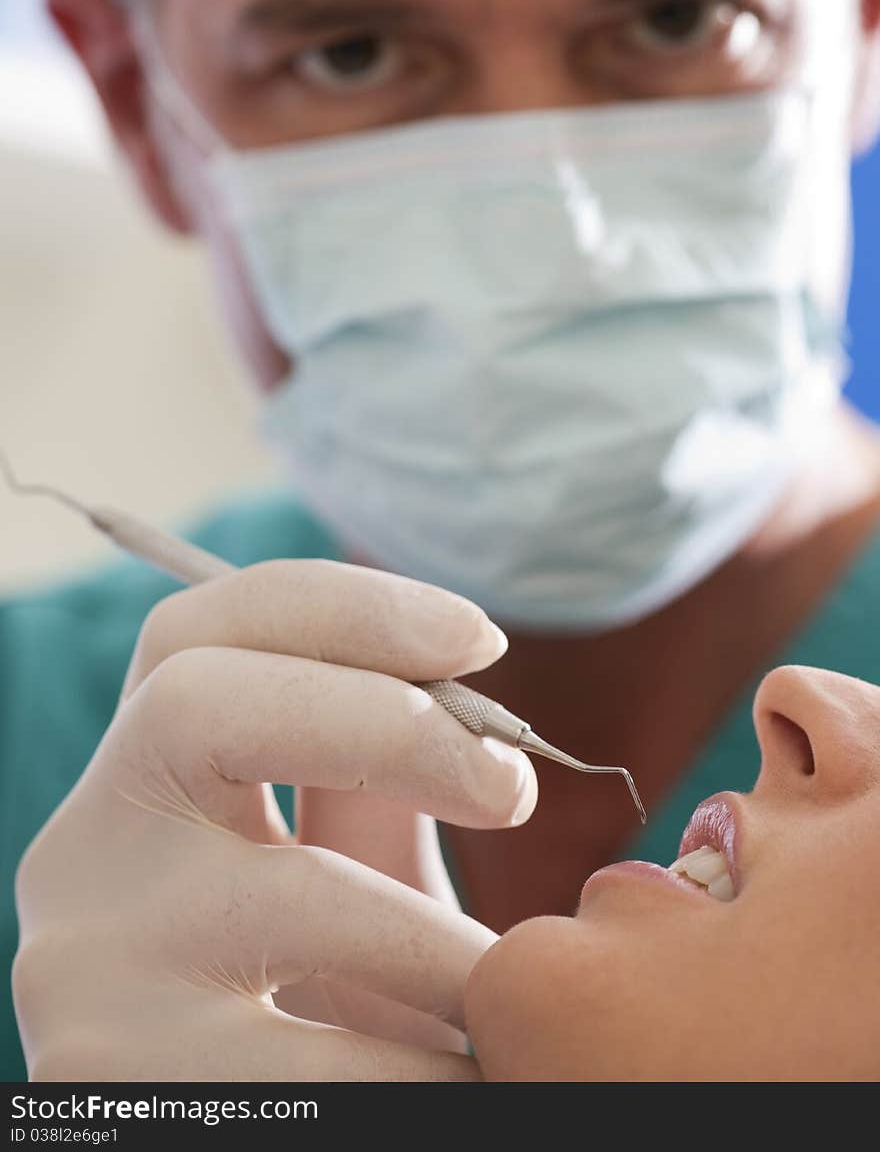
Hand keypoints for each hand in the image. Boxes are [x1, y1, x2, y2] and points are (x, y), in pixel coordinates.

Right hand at [13, 560, 536, 1081]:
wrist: (250, 1140)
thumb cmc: (313, 1002)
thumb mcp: (328, 882)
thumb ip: (369, 785)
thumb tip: (472, 694)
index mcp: (141, 776)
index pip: (198, 630)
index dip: (344, 606)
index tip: (481, 640)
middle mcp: (88, 849)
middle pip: (201, 701)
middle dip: (388, 723)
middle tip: (512, 790)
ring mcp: (88, 963)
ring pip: (292, 896)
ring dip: (443, 945)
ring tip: (518, 985)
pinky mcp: (121, 1083)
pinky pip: (319, 1060)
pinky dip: (427, 1068)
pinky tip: (477, 1073)